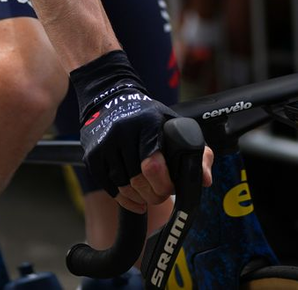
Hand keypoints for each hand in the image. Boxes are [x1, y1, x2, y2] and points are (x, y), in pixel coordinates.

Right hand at [72, 49, 213, 210]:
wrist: (111, 98)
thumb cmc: (148, 116)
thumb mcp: (173, 123)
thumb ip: (196, 150)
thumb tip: (204, 180)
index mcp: (148, 123)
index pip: (154, 165)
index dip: (164, 184)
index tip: (171, 188)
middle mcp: (124, 131)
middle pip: (138, 180)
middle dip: (153, 195)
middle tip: (160, 195)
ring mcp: (106, 143)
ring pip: (123, 187)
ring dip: (139, 198)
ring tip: (148, 196)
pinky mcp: (93, 155)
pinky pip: (108, 187)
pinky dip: (123, 200)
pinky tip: (134, 201)